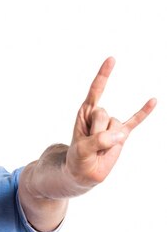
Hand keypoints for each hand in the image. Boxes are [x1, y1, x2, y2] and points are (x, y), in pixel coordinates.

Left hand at [65, 57, 156, 188]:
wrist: (84, 172)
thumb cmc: (78, 158)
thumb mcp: (81, 150)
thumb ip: (98, 141)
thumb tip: (120, 135)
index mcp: (86, 113)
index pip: (95, 91)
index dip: (103, 75)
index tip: (112, 60)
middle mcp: (100, 114)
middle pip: (103, 114)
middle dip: (95, 132)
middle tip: (89, 144)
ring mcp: (112, 124)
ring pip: (114, 127)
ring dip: (106, 142)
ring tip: (98, 149)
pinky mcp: (122, 134)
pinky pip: (135, 121)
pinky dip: (144, 113)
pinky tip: (153, 101)